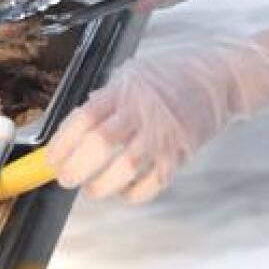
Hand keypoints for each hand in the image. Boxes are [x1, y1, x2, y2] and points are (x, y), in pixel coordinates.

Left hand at [46, 38, 268, 203]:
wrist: (217, 79)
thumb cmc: (172, 75)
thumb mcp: (134, 74)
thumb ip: (107, 98)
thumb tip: (77, 128)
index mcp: (124, 89)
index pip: (85, 117)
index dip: (63, 142)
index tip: (51, 159)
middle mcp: (141, 111)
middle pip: (100, 145)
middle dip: (76, 167)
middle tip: (66, 177)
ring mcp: (161, 134)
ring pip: (123, 168)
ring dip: (101, 185)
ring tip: (92, 188)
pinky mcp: (178, 155)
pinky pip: (150, 183)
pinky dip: (133, 193)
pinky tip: (124, 191)